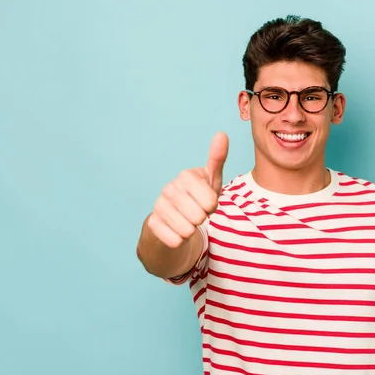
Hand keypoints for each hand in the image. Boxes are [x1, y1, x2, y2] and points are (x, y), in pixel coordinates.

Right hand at [147, 132, 228, 247]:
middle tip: (196, 212)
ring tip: (186, 220)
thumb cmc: (197, 197)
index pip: (211, 202)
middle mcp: (169, 188)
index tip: (205, 201)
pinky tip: (176, 230)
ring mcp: (158, 206)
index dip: (212, 206)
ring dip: (191, 230)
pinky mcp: (152, 224)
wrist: (173, 218)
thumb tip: (222, 134)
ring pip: (187, 231)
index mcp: (185, 176)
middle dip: (201, 219)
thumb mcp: (211, 179)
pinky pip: (175, 241)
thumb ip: (217, 158)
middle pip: (198, 217)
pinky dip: (180, 240)